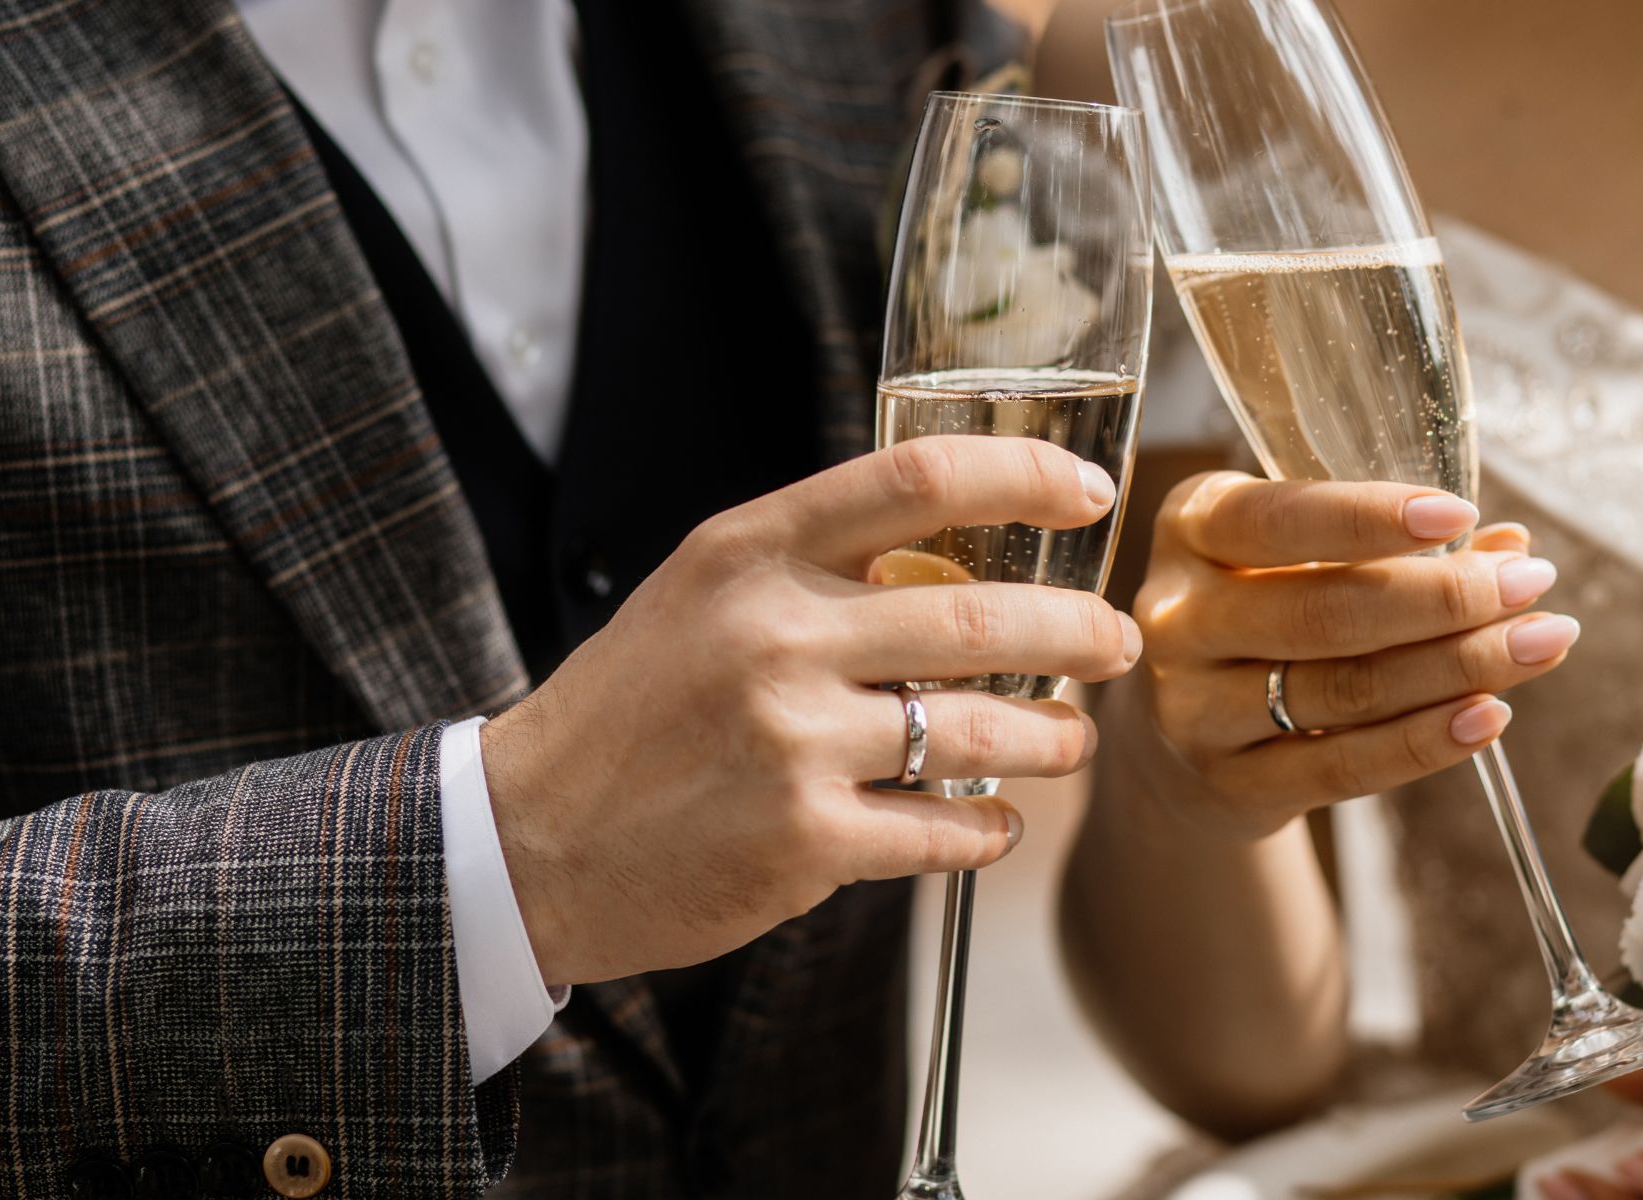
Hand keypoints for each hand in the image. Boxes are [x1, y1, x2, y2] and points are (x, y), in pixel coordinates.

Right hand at [484, 436, 1141, 984]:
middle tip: (1116, 642)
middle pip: (979, 618)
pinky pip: (942, 831)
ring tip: (1072, 741)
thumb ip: (813, 563)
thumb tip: (956, 548)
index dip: (1024, 475)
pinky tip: (998, 823)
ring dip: (1051, 740)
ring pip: (979, 732)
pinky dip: (988, 830)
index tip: (1089, 491)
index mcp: (750, 551)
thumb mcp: (701, 593)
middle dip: (1076, 633)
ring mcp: (790, 742)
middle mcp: (774, 635)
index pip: (918, 479)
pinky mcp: (804, 843)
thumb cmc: (630, 710)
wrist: (526, 837)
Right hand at [1128, 471, 1576, 836]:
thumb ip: (1392, 543)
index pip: (1279, 519)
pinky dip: (1425, 742)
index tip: (1460, 515)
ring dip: (1459, 667)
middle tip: (1531, 585)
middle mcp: (1181, 616)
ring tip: (1540, 642)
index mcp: (1192, 527)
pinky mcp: (1230, 784)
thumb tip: (1511, 546)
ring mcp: (1195, 708)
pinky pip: (1343, 767)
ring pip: (1345, 690)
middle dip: (1445, 599)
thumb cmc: (1260, 611)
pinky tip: (1489, 715)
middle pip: (1325, 613)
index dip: (1370, 518)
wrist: (1183, 734)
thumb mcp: (1296, 553)